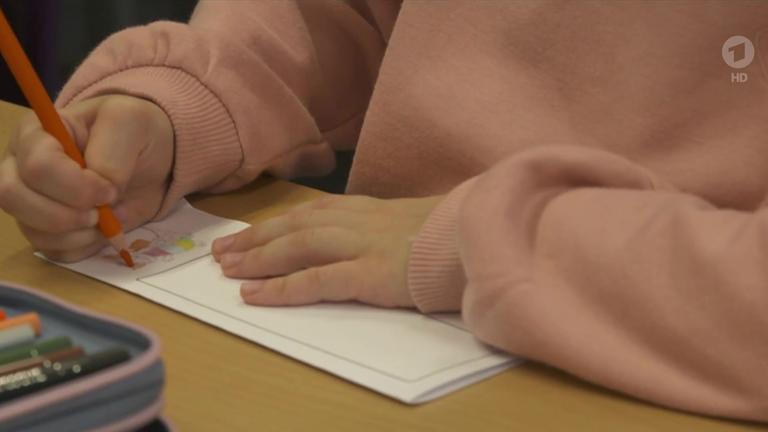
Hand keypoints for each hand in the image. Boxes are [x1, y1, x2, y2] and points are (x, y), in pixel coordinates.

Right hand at [0, 95, 173, 261]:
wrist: (151, 160)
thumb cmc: (134, 133)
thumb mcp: (130, 121)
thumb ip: (112, 152)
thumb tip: (101, 193)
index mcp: (36, 133)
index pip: (36, 166)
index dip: (76, 186)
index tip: (110, 190)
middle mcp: (21, 167)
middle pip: (14, 198)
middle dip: (67, 214)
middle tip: (103, 211)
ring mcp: (30, 201)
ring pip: (32, 230)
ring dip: (79, 234)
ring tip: (110, 219)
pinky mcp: (47, 229)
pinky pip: (53, 251)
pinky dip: (84, 247)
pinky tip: (103, 230)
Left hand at [211, 194, 442, 306]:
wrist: (482, 237)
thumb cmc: (453, 233)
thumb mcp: (412, 220)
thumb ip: (383, 225)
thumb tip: (366, 237)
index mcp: (366, 208)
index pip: (309, 213)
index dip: (274, 224)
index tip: (247, 235)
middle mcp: (356, 221)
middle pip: (293, 226)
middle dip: (255, 239)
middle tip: (222, 252)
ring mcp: (361, 245)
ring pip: (296, 247)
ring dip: (258, 258)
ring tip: (228, 269)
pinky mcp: (368, 273)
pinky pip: (314, 280)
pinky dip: (281, 288)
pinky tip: (254, 295)